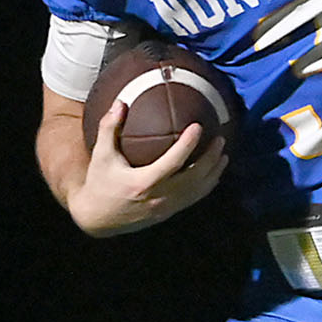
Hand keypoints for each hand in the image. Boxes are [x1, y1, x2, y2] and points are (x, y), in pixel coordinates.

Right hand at [69, 104, 228, 235]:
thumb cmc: (99, 183)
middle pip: (194, 177)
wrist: (97, 219)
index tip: (198, 126)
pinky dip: (206, 186)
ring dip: (214, 173)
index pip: (173, 162)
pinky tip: (213, 174)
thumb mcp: (101, 156)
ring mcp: (165, 208)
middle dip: (211, 158)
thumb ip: (109, 128)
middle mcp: (158, 197)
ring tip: (224, 155)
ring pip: (198, 191)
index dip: (188, 144)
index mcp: (143, 182)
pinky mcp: (168, 214)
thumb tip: (120, 102)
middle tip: (221, 139)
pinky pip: (192, 199)